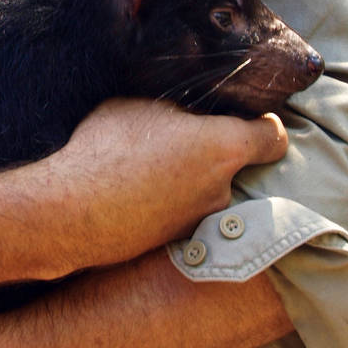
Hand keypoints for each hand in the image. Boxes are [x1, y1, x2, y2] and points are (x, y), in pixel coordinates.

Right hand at [42, 101, 287, 275]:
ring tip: (151, 171)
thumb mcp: (140, 105)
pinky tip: (140, 194)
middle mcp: (223, 188)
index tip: (250, 120)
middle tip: (180, 142)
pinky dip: (171, 204)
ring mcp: (203, 220)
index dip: (265, 125)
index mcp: (224, 146)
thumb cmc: (108, 149)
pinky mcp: (180, 242)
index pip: (273, 137)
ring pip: (208, 191)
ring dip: (190, 181)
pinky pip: (184, 213)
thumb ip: (175, 105)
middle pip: (237, 166)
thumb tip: (184, 107)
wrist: (73, 211)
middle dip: (215, 154)